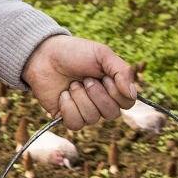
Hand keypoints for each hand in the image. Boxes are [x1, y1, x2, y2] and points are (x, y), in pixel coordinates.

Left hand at [23, 35, 138, 126]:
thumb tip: (132, 94)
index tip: (105, 76)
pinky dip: (68, 107)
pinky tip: (63, 95)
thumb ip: (122, 71)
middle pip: (112, 114)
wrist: (45, 55)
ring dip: (80, 98)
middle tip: (85, 79)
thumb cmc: (75, 53)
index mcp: (113, 87)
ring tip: (72, 84)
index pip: (128, 103)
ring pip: (92, 119)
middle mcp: (101, 102)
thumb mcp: (103, 54)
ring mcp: (85, 111)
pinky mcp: (67, 117)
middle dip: (96, 94)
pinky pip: (75, 124)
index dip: (117, 92)